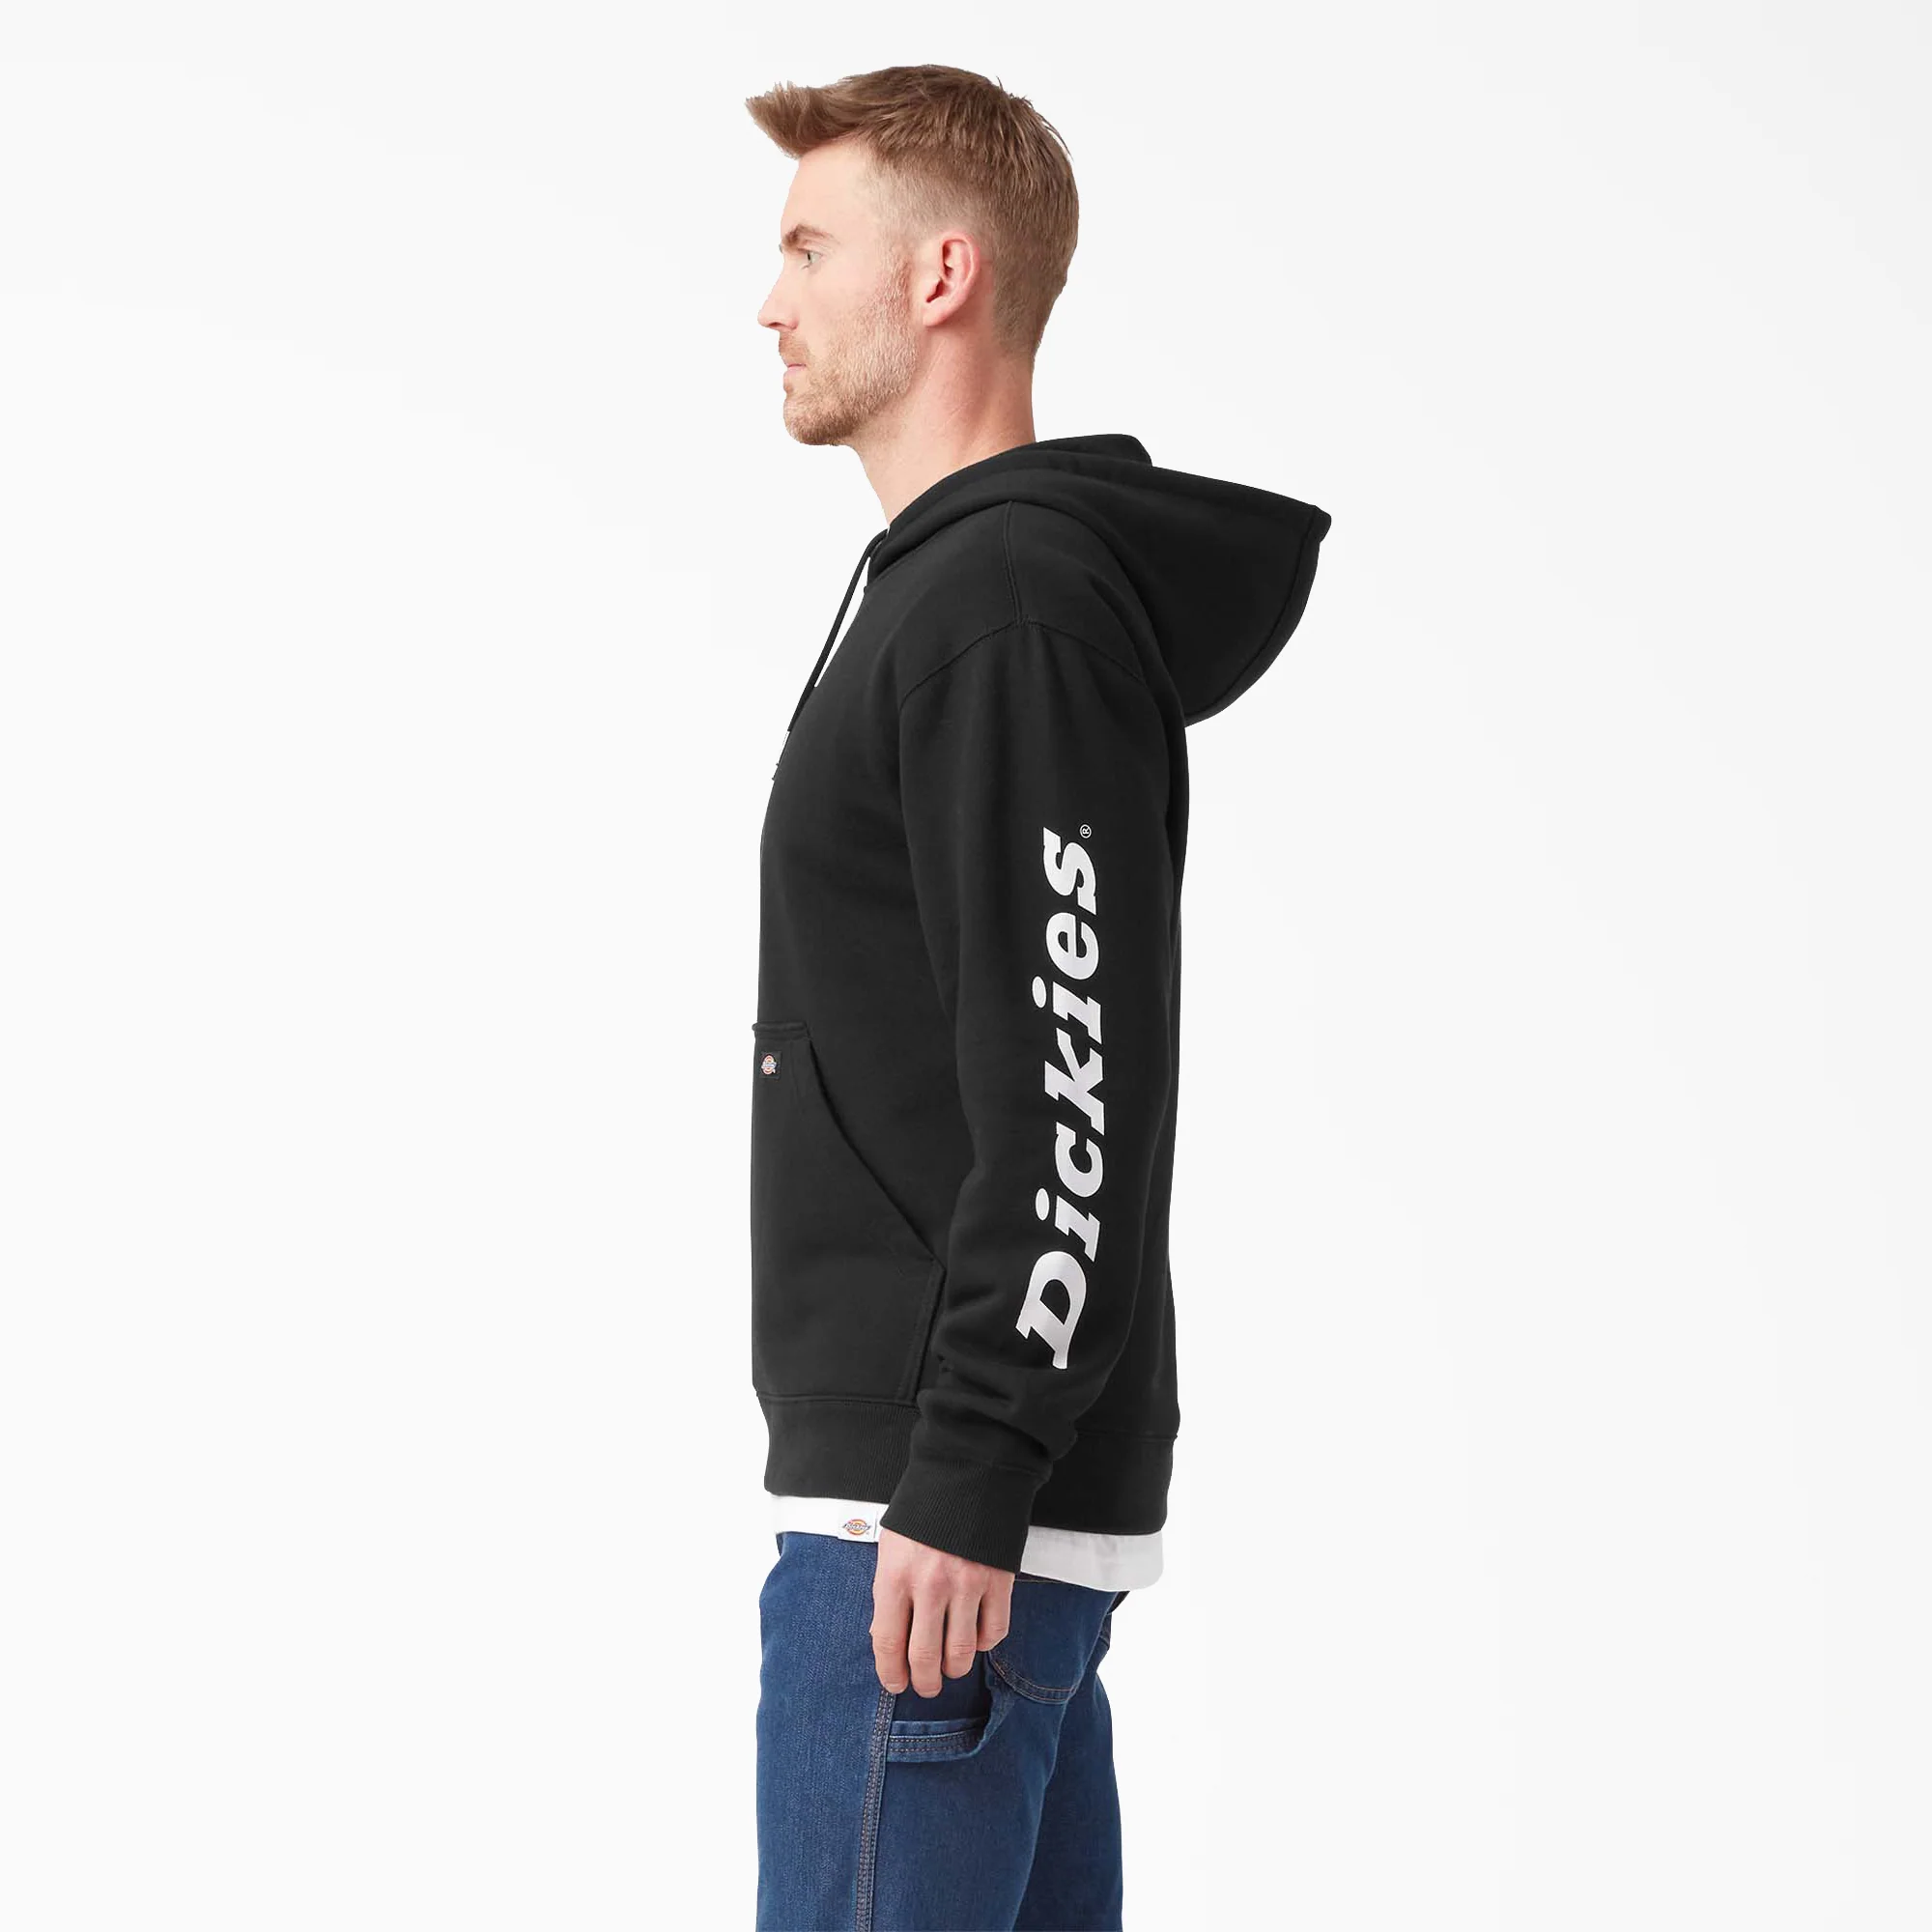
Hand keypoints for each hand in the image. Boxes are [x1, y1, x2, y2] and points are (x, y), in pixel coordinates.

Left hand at [870, 1525, 1013, 1695]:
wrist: (967, 1473)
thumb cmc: (923, 1512)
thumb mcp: (891, 1548)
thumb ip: (888, 1592)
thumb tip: (888, 1637)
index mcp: (896, 1576)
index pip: (888, 1643)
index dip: (890, 1673)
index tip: (895, 1683)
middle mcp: (931, 1586)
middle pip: (926, 1657)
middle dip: (924, 1682)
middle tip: (926, 1687)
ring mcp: (967, 1585)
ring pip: (962, 1653)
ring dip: (955, 1669)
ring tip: (950, 1668)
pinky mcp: (998, 1581)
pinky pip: (995, 1632)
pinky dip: (986, 1644)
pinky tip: (977, 1638)